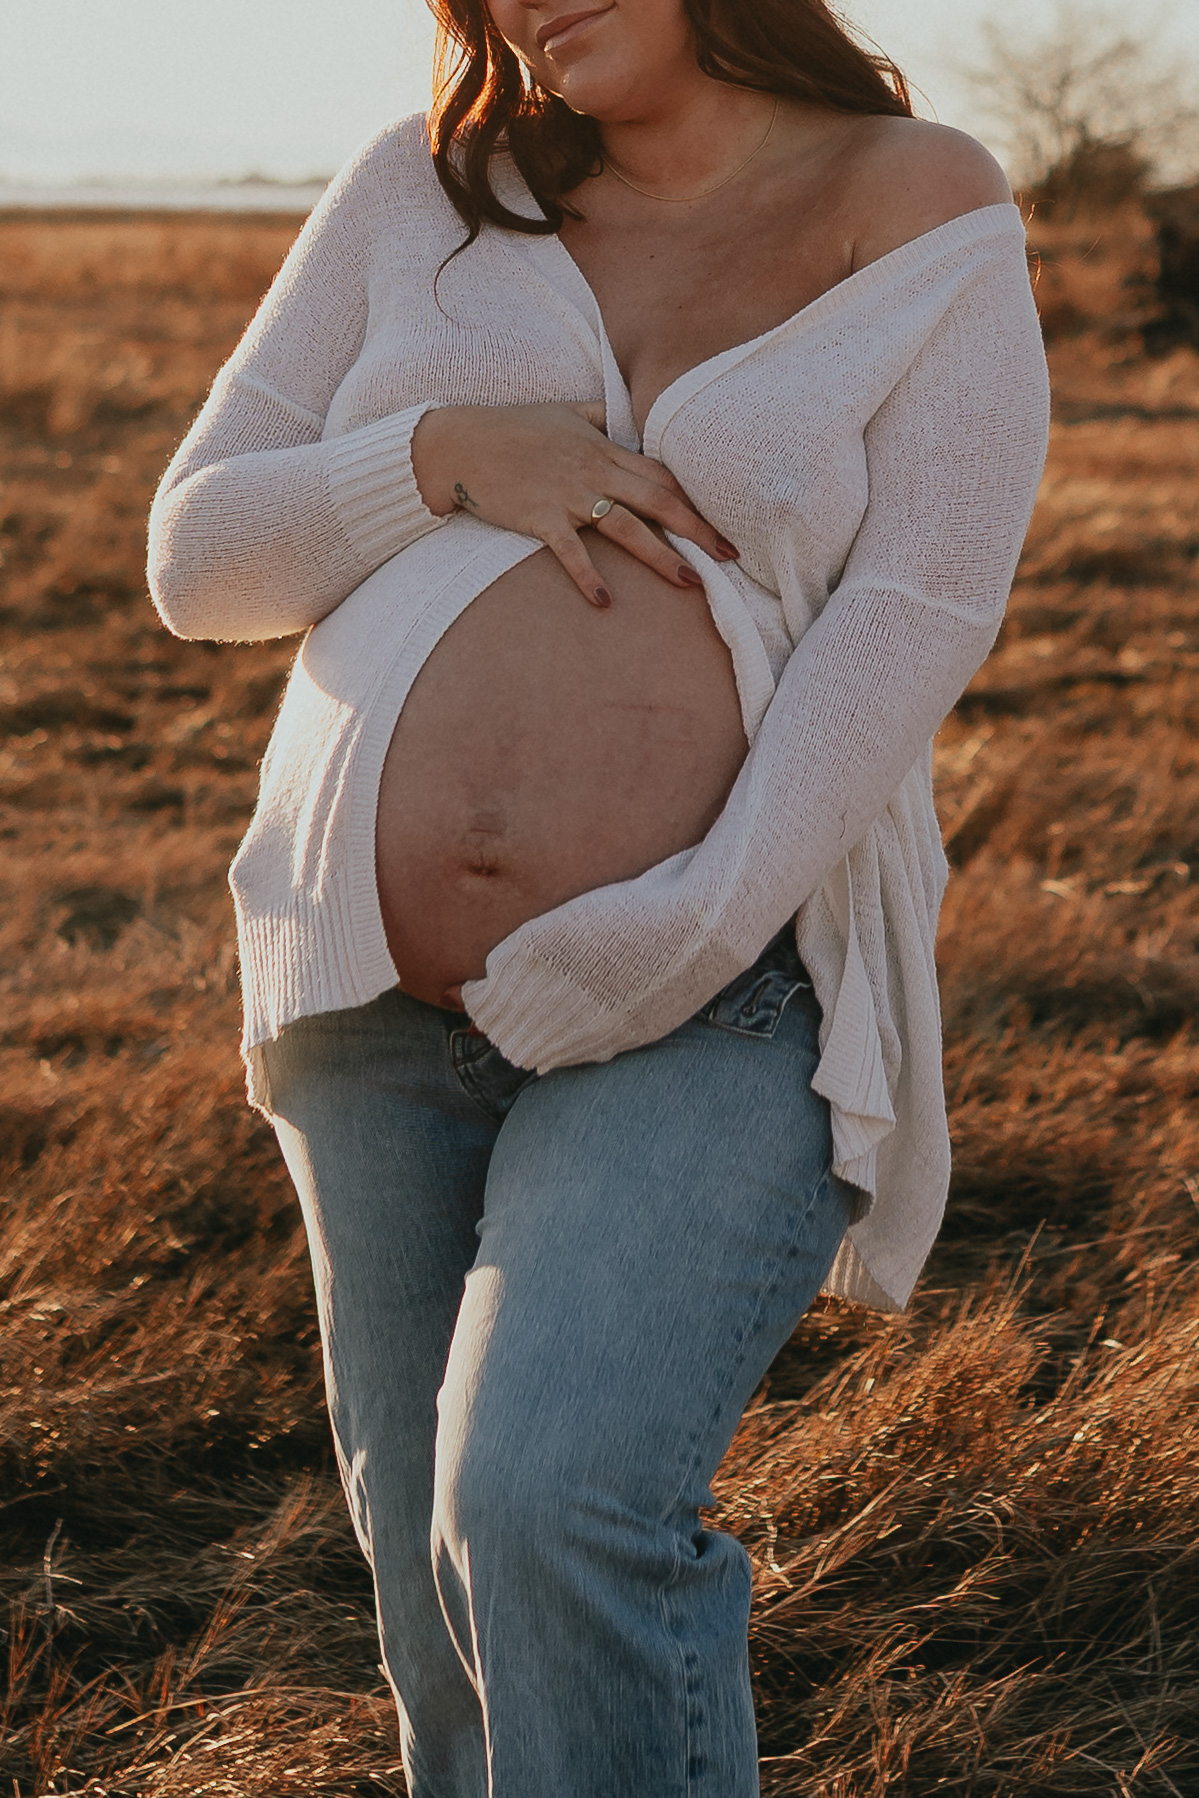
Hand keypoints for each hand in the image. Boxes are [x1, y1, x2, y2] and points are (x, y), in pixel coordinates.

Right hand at [411, 402, 737, 608]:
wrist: (458, 443)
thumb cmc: (510, 427)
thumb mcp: (562, 412)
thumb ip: (599, 416)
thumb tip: (625, 419)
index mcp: (602, 448)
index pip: (660, 474)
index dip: (693, 499)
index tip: (719, 522)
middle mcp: (593, 471)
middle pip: (659, 500)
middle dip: (698, 529)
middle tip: (730, 555)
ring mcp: (567, 495)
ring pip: (627, 526)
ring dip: (662, 557)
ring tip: (690, 582)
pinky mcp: (539, 517)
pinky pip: (571, 551)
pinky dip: (589, 577)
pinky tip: (605, 602)